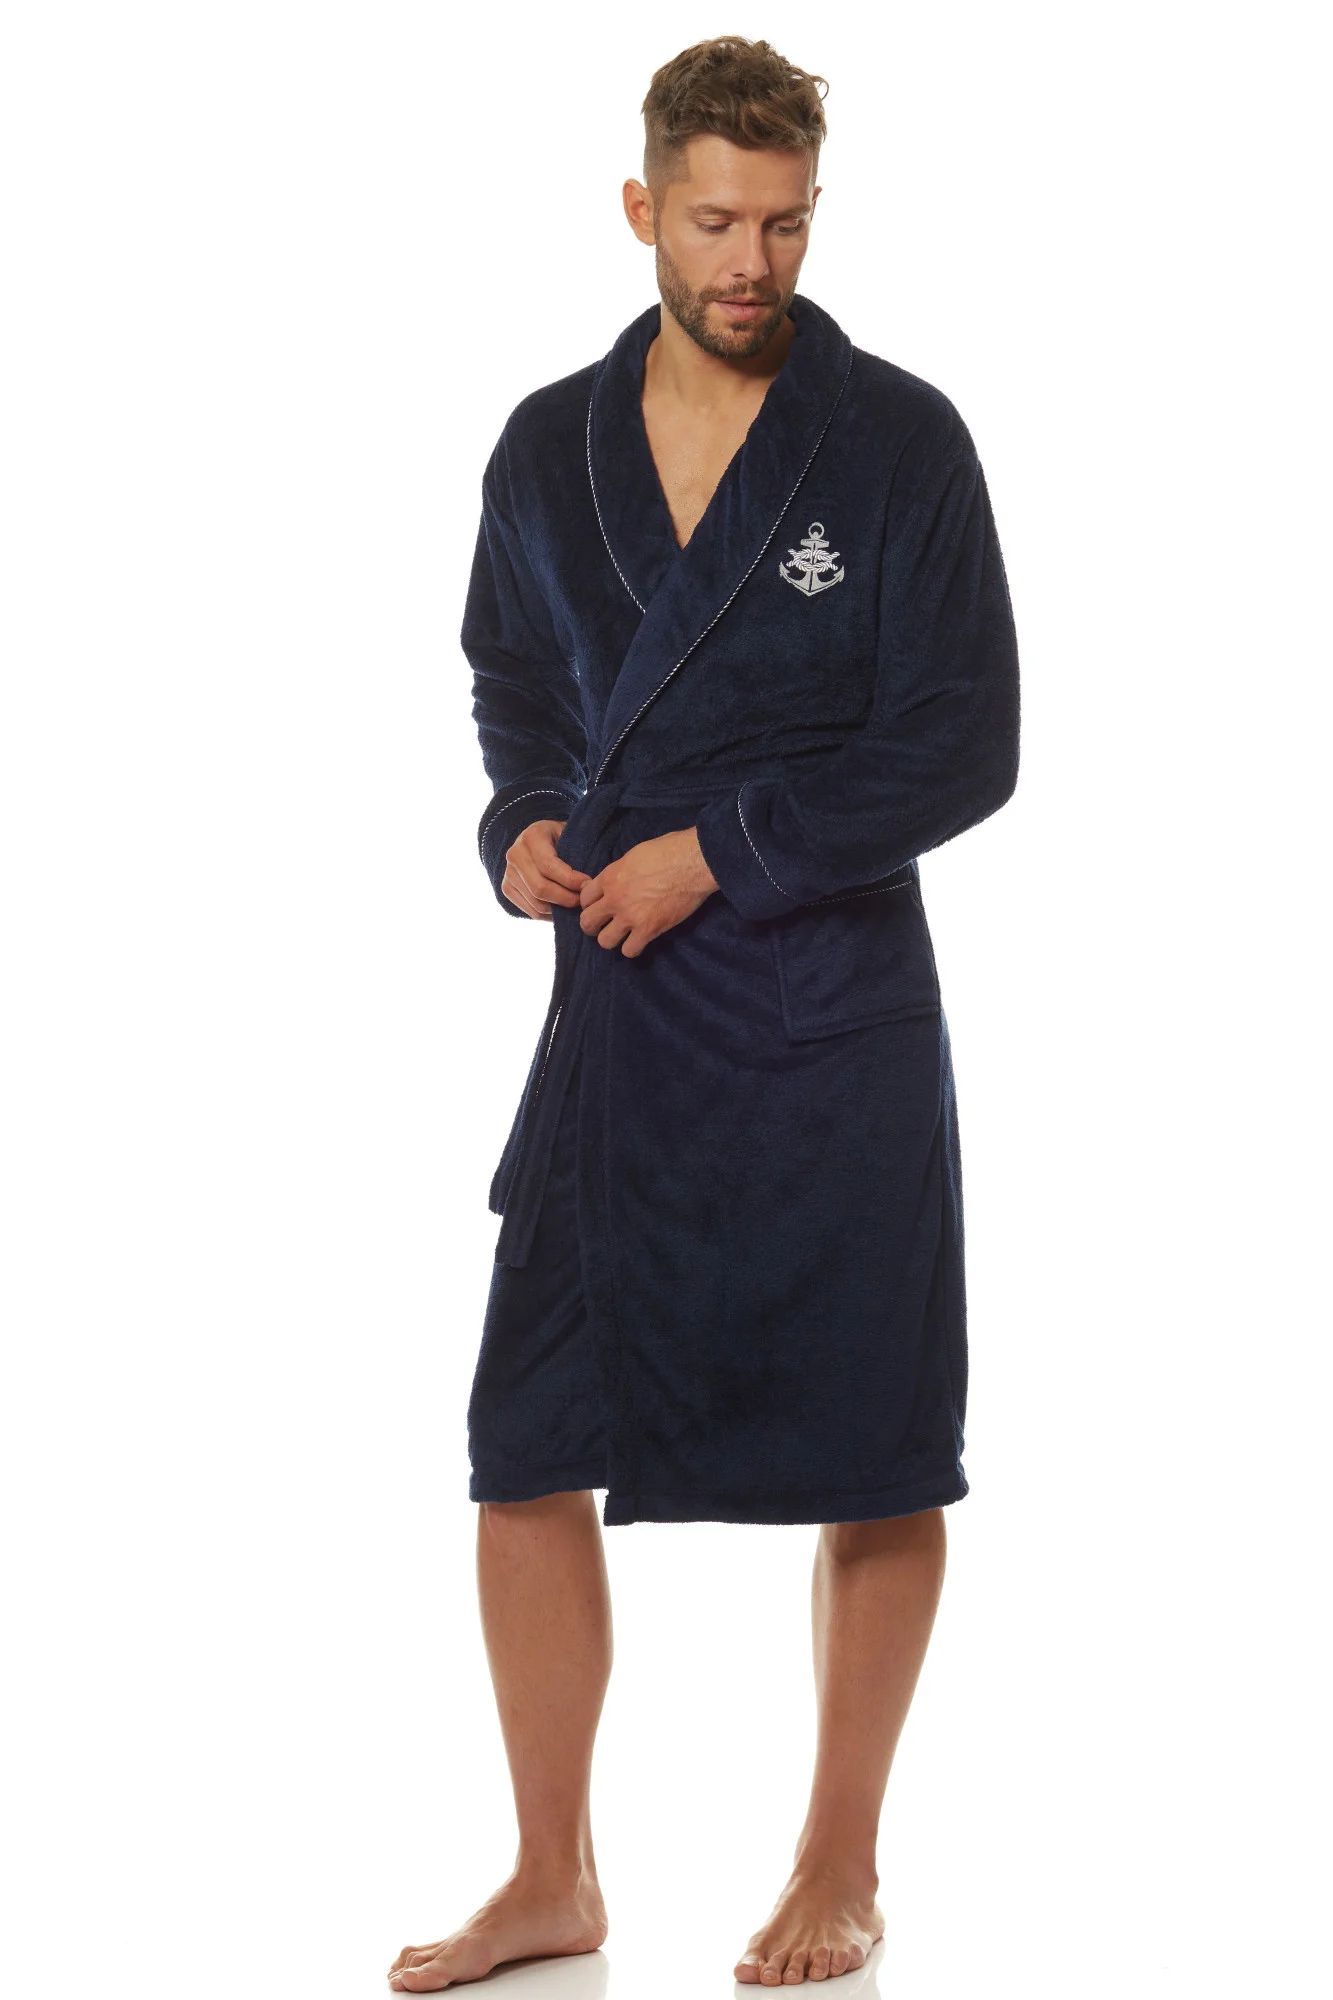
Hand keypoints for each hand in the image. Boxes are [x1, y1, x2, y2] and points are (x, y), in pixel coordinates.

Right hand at [501, 819, 590, 918]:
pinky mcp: (507, 888)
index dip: (570, 880)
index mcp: (531, 836)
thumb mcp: (570, 835)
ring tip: (576, 905)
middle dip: (566, 898)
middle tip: (583, 900)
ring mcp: (508, 873)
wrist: (537, 839)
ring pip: (536, 903)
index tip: (588, 885)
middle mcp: (515, 854)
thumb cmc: (561, 838)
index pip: (548, 866)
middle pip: (539, 888)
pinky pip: (531, 911)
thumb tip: (590, 884)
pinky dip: (550, 916)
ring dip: (559, 909)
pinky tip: (563, 910)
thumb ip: (578, 852)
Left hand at [578, 827, 718, 957]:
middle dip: (593, 926)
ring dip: (612, 939)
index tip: (600, 906)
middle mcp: (614, 899)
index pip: (584, 898)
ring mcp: (630, 916)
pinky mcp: (648, 929)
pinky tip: (640, 941)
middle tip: (604, 925)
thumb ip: (619, 871)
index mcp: (609, 877)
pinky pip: (629, 951)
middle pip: (587, 922)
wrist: (692, 862)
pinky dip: (633, 948)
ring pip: (605, 941)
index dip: (590, 904)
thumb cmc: (669, 850)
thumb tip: (617, 880)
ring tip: (623, 935)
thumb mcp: (634, 855)